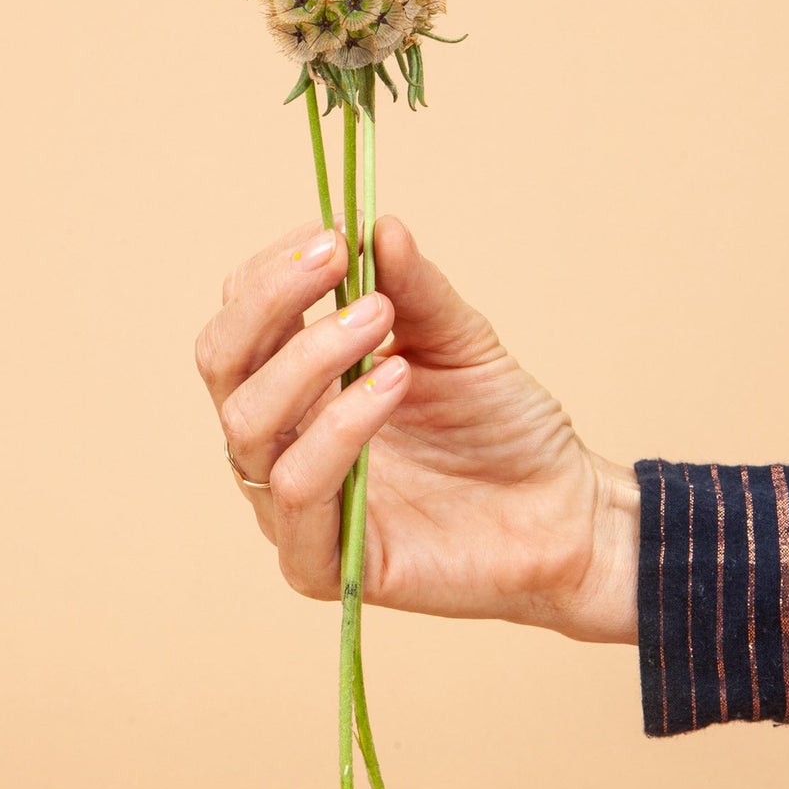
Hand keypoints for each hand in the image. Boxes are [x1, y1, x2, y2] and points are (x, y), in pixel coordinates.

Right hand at [194, 214, 638, 642]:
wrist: (566, 512)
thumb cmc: (504, 428)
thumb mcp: (461, 341)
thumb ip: (414, 290)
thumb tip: (377, 224)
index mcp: (298, 388)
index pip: (239, 322)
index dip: (271, 272)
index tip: (331, 233)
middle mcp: (280, 443)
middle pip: (222, 364)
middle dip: (271, 300)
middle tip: (337, 259)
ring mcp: (294, 507)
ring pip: (249, 423)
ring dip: (311, 356)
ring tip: (380, 319)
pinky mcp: (321, 564)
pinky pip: (299, 489)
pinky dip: (339, 427)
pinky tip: (393, 383)